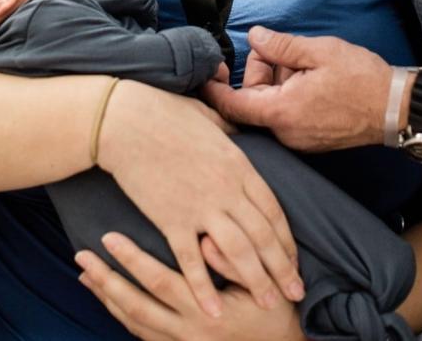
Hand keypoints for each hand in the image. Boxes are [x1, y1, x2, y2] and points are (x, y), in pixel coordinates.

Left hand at [76, 233, 303, 340]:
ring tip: (85, 274)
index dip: (132, 260)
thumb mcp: (263, 286)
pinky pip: (141, 335)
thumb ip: (233, 262)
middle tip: (81, 256)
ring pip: (133, 323)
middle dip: (105, 280)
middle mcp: (188, 334)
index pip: (159, 282)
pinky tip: (109, 300)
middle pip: (135, 305)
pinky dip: (121, 316)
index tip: (109, 236)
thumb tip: (203, 240)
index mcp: (207, 313)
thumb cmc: (275, 314)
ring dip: (107, 298)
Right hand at [97, 81, 303, 316]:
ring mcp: (200, 205)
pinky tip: (212, 309)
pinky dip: (204, 287)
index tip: (294, 259)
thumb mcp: (208, 117)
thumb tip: (239, 132)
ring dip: (255, 281)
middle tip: (295, 293)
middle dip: (282, 268)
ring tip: (267, 303)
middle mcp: (226, 188)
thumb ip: (228, 131)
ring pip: (237, 252)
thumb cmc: (165, 112)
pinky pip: (191, 260)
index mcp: (238, 164)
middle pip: (263, 236)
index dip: (285, 240)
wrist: (126, 120)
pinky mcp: (171, 218)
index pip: (272, 210)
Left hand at [203, 27, 390, 150]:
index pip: (233, 105)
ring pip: (270, 107)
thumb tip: (253, 37)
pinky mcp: (310, 140)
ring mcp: (299, 140)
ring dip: (276, 81)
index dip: (214, 89)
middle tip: (277, 48)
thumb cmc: (360, 79)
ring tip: (301, 61)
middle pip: (252, 101)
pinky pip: (285, 115)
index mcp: (282, 112)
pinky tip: (308, 77)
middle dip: (259, 71)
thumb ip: (280, 46)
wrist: (395, 108)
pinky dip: (288, 94)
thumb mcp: (318, 51)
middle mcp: (286, 133)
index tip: (205, 73)